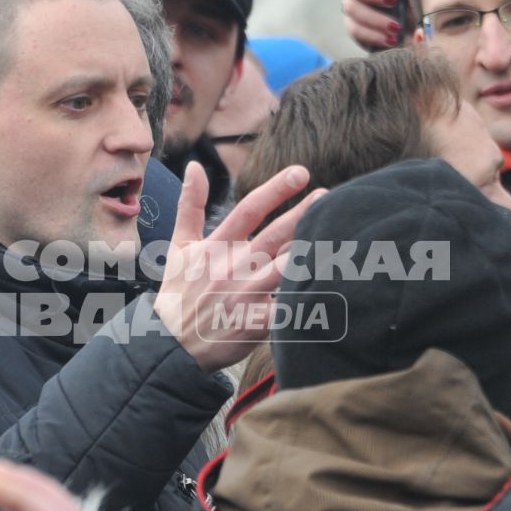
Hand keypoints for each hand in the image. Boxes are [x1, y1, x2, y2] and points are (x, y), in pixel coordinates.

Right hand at [152, 162, 323, 371]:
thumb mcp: (179, 245)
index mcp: (216, 247)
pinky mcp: (257, 323)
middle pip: (274, 236)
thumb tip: (195, 166)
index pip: (249, 210)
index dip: (276, 190)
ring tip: (337, 237)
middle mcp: (233, 267)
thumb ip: (190, 204)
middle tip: (328, 196)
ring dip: (310, 253)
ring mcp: (245, 296)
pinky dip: (306, 300)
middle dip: (302, 214)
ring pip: (285, 270)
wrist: (172, 343)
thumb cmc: (180, 291)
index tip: (302, 173)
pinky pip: (287, 310)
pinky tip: (332, 287)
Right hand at [337, 0, 410, 50]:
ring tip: (396, 26)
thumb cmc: (413, 4)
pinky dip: (373, 34)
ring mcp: (352, 6)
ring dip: (374, 17)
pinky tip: (389, 39)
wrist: (417, 31)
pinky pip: (354, 29)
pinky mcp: (353, 26)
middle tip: (392, 0)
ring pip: (350, 7)